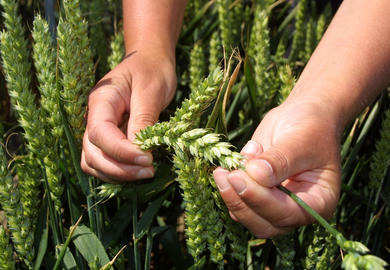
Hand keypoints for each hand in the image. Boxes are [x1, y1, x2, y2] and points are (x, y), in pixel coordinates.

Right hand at [81, 45, 176, 182]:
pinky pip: (104, 161)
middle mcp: (94, 117)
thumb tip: (140, 151)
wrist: (149, 61)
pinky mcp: (109, 137)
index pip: (100, 134)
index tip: (147, 159)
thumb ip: (143, 120)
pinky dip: (117, 171)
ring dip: (117, 174)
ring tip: (145, 173)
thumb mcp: (151, 91)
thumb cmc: (152, 69)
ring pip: (94, 162)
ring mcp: (99, 128)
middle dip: (119, 168)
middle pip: (92, 153)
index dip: (121, 152)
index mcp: (101, 100)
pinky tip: (137, 171)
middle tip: (148, 171)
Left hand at [213, 101, 340, 237]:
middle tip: (226, 174)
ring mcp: (275, 205)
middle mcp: (297, 210)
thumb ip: (279, 160)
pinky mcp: (256, 195)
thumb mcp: (300, 140)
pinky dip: (228, 187)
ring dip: (230, 195)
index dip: (261, 200)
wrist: (302, 115)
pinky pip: (238, 202)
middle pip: (264, 224)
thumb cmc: (310, 126)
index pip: (288, 213)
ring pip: (247, 216)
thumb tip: (255, 174)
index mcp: (319, 202)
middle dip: (241, 201)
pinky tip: (229, 165)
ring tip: (225, 167)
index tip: (239, 177)